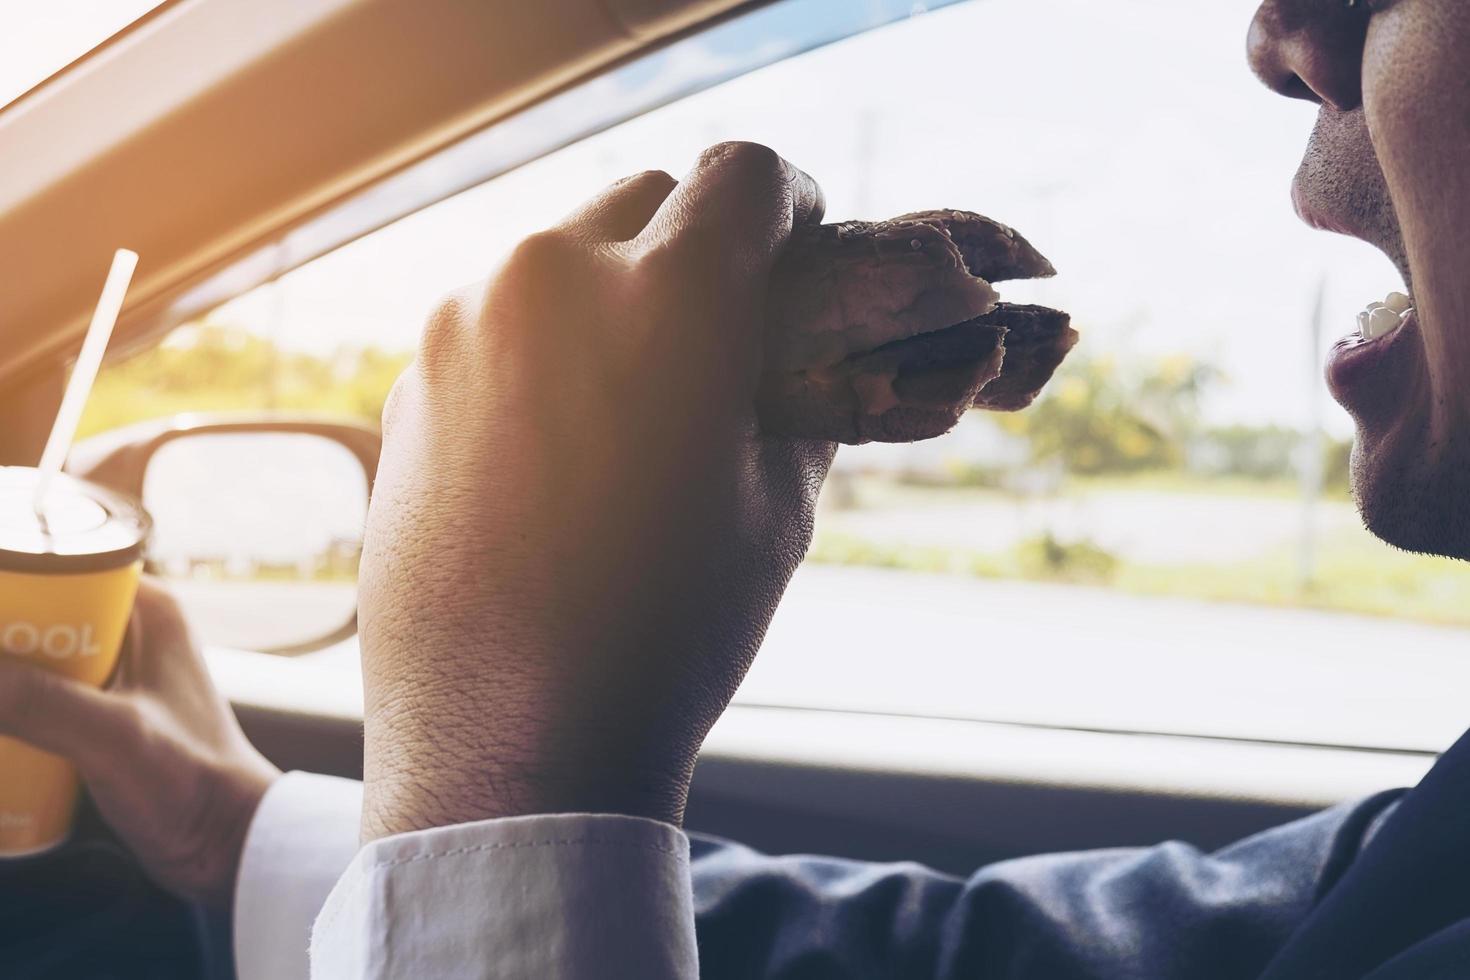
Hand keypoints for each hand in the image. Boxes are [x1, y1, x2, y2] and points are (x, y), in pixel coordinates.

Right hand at [0, 579, 279, 906]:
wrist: (225, 844)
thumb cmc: (192, 783)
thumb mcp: (113, 737)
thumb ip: (40, 702)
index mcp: (145, 607)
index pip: (56, 565)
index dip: (4, 582)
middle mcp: (128, 628)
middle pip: (31, 612)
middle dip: (0, 638)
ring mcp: (113, 673)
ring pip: (27, 657)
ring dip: (1, 678)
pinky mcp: (97, 715)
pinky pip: (33, 695)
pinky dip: (5, 707)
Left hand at [359, 142, 832, 836]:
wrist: (511, 738)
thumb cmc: (667, 631)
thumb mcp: (778, 507)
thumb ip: (795, 393)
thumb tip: (796, 351)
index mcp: (668, 296)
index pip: (742, 173)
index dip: (788, 203)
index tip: (797, 245)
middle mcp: (552, 280)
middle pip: (645, 199)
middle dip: (696, 241)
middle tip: (724, 324)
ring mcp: (465, 327)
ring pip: (560, 257)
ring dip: (612, 293)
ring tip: (636, 394)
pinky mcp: (409, 382)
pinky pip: (495, 323)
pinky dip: (542, 347)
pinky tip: (559, 443)